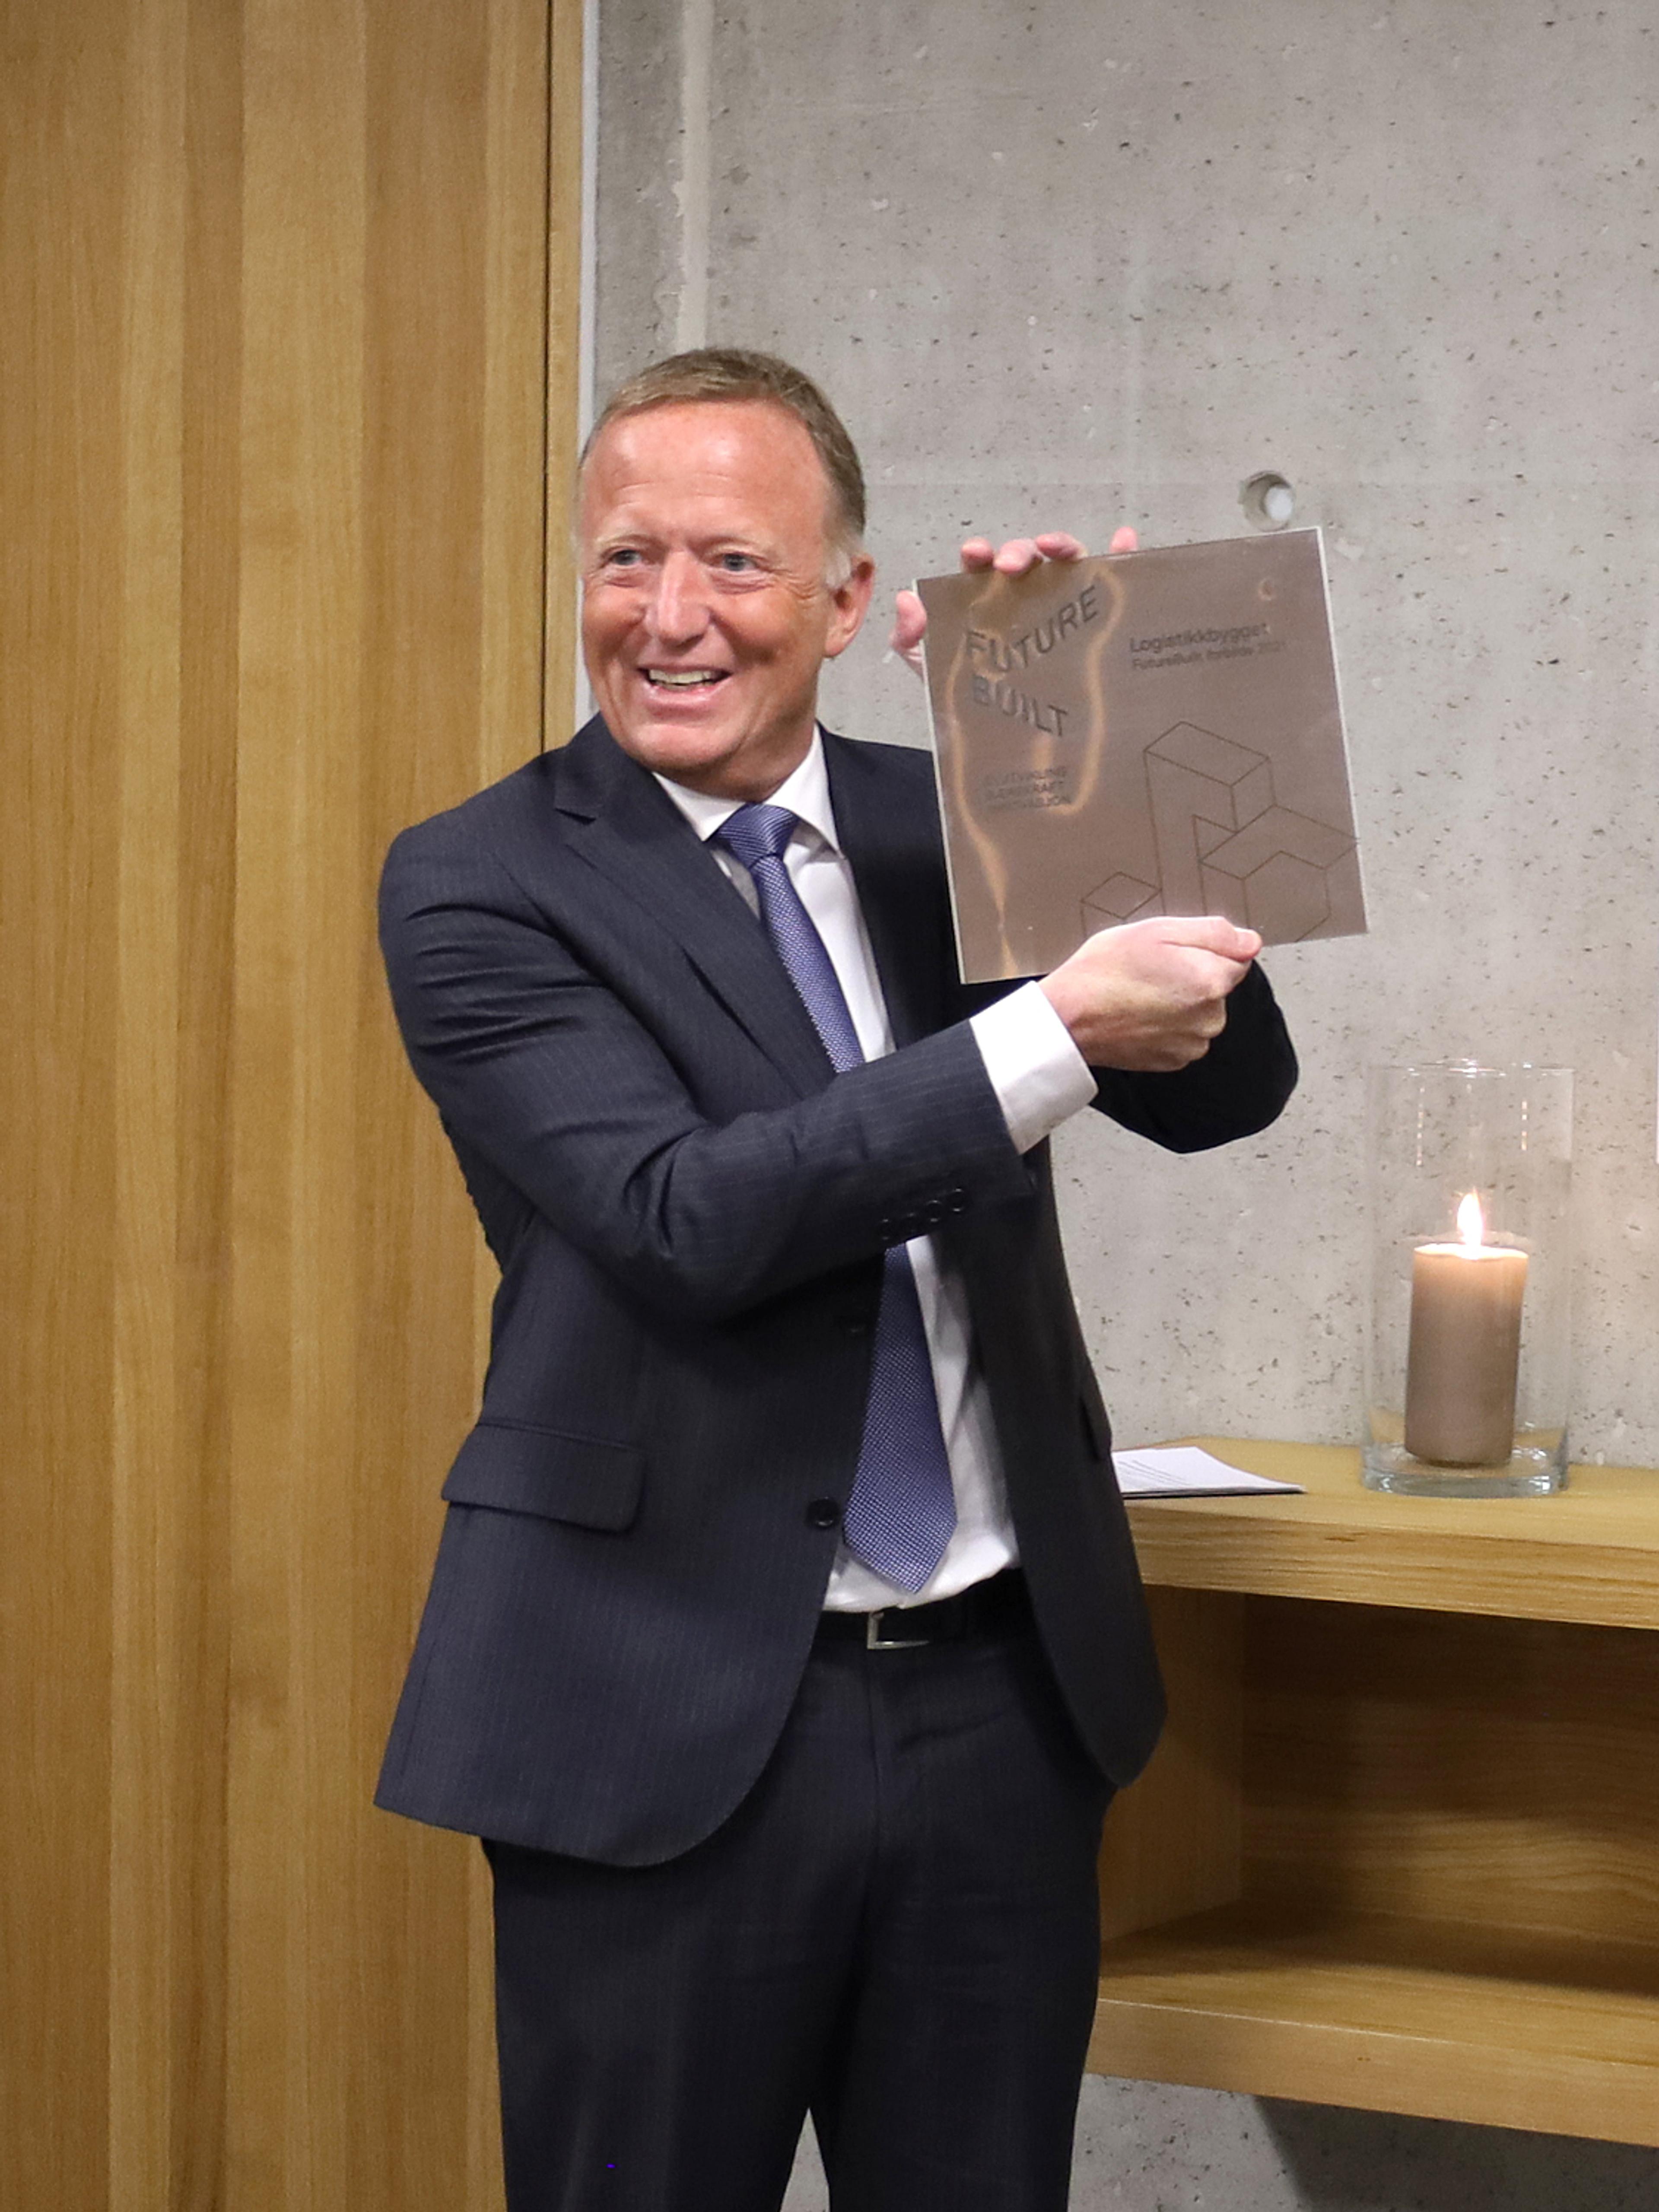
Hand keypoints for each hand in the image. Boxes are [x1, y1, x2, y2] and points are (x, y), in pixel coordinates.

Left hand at [888, 526, 1137, 677]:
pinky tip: (1125, 540)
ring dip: (1062, 545)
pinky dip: (1122, 556)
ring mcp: (1062, 607)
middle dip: (1019, 552)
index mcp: (988, 602)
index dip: (980, 554)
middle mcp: (1027, 598)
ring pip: (1067, 564)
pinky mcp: (1094, 622)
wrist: (1003, 744)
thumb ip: (910, 640)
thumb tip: (906, 600)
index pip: (985, 569)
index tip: (974, 554)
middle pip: (1028, 561)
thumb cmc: (971, 701)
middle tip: (1009, 566)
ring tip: (1056, 547)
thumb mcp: (933, 670)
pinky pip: (1112, 584)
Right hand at [1039, 916, 1260, 1071]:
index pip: (1235, 957)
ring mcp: (1193, 1043)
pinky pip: (1183, 1035)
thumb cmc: (1104, 972)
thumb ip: (1214, 933)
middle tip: (1150, 969)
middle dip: (1191, 975)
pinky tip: (1139, 1014)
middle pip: (1217, 985)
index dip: (1201, 949)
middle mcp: (1210, 1017)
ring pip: (1200, 1012)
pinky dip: (1167, 1025)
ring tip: (1141, 993)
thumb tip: (1250, 941)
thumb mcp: (1158, 929)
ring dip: (1179, 1001)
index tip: (1171, 952)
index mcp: (1212, 980)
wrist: (1068, 1019)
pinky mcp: (1174, 1060)